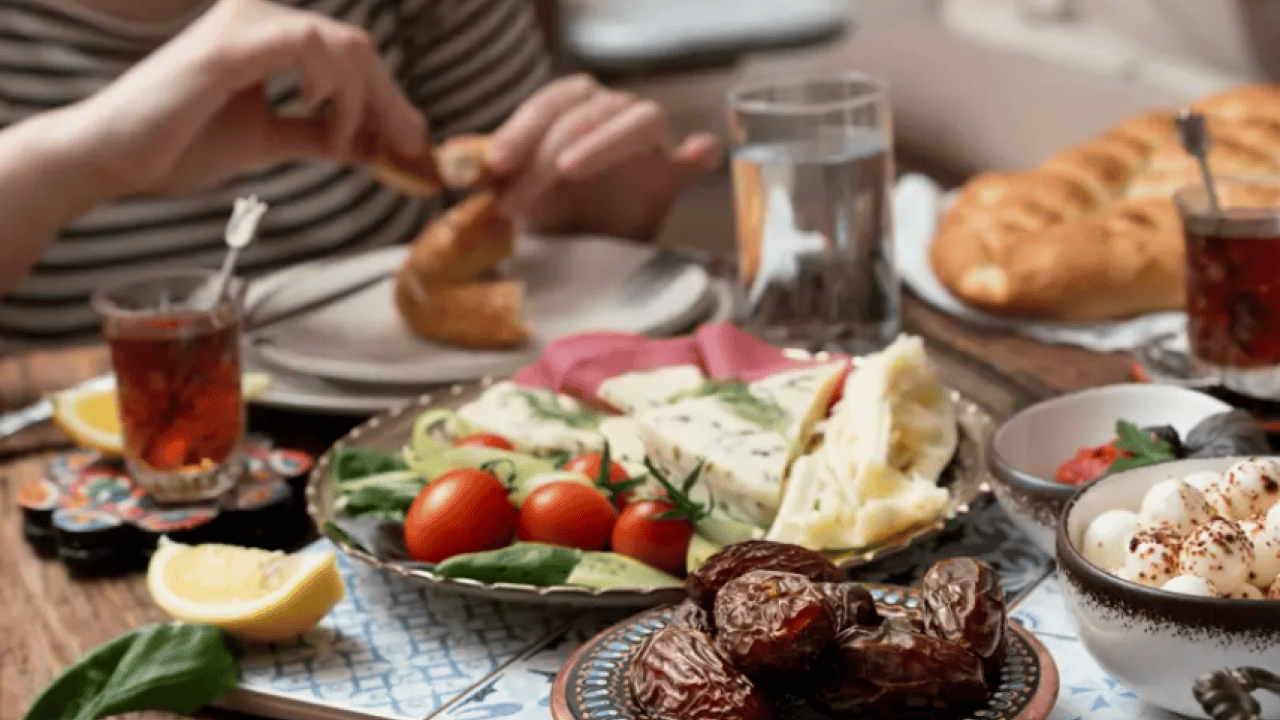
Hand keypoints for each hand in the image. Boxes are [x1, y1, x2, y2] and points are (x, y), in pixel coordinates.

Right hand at [70, 0, 425, 195]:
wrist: (115, 158)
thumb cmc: (179, 144)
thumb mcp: (267, 140)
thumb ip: (317, 137)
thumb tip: (370, 147)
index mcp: (268, 35)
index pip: (348, 56)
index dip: (389, 98)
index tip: (413, 142)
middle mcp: (259, 16)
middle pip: (355, 49)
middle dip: (392, 103)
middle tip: (411, 146)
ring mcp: (245, 23)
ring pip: (341, 46)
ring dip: (363, 101)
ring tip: (346, 140)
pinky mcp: (232, 44)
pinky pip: (308, 46)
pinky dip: (331, 88)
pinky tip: (321, 118)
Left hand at [487, 74, 721, 240]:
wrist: (589, 256)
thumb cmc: (555, 215)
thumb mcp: (519, 193)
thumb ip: (496, 174)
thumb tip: (455, 157)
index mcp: (576, 107)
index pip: (553, 101)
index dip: (522, 128)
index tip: (494, 165)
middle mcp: (613, 114)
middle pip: (589, 111)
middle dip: (546, 151)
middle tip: (517, 200)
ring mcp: (650, 144)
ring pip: (641, 119)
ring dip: (603, 141)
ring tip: (570, 168)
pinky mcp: (675, 177)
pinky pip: (699, 155)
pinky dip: (698, 153)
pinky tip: (695, 154)